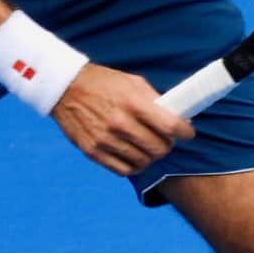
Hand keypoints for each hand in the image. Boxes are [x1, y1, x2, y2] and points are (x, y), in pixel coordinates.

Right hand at [51, 64, 195, 175]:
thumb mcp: (133, 82)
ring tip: (149, 147)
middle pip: (158, 148)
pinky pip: (123, 170)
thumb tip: (179, 118)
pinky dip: (134, 166)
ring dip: (151, 156)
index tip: (188, 133)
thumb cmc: (103, 83)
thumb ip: (155, 101)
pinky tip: (134, 155)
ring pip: (143, 161)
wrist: (66, 88)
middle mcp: (119, 123)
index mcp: (132, 102)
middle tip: (166, 140)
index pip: (169, 126)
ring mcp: (105, 140)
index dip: (184, 132)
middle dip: (168, 145)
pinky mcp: (93, 152)